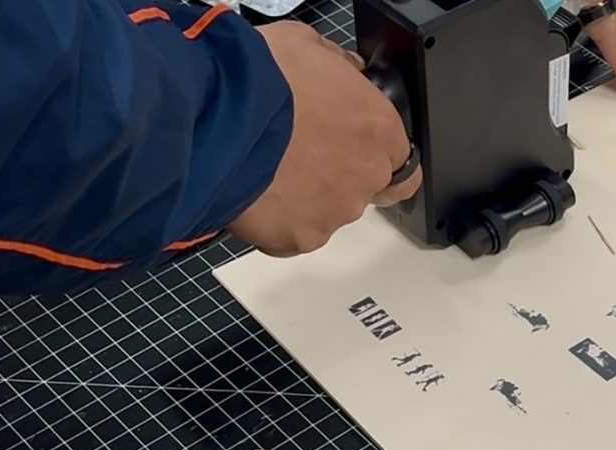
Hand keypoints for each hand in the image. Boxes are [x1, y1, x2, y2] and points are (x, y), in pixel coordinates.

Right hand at [229, 22, 421, 256]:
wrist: (215, 119)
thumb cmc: (259, 81)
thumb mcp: (304, 44)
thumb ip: (337, 65)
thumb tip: (345, 69)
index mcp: (378, 128)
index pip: (400, 158)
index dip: (371, 151)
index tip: (351, 148)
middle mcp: (365, 176)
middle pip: (362, 187)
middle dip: (336, 174)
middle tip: (300, 156)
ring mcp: (335, 212)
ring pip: (327, 212)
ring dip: (306, 197)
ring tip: (270, 172)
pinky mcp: (301, 238)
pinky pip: (293, 234)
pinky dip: (277, 220)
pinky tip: (255, 194)